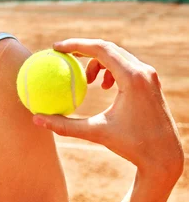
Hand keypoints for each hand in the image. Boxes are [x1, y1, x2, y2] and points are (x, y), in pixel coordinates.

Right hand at [33, 39, 184, 182]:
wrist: (165, 156)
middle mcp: (143, 71)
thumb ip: (65, 125)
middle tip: (63, 54)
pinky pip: (126, 65)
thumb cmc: (132, 146)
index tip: (56, 48)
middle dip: (83, 49)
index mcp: (132, 78)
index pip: (100, 49)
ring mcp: (149, 75)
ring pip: (117, 55)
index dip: (76, 44)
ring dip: (97, 61)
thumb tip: (37, 119)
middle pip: (108, 47)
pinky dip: (109, 69)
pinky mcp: (151, 82)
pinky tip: (103, 87)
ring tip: (87, 81)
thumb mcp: (96, 133)